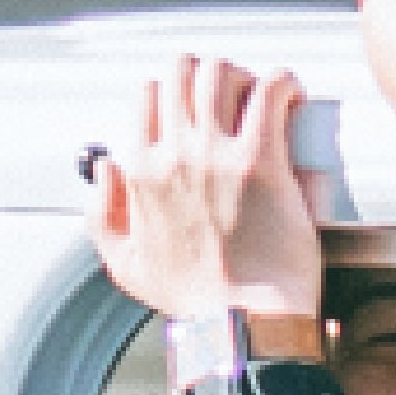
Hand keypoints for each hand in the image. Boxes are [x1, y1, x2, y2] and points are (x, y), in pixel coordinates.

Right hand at [88, 57, 322, 318]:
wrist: (240, 322)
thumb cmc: (195, 299)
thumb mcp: (124, 263)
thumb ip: (103, 214)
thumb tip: (107, 169)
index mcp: (140, 172)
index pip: (150, 94)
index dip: (180, 88)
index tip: (205, 104)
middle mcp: (173, 155)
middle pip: (185, 72)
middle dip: (214, 72)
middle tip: (240, 93)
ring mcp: (216, 155)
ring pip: (223, 74)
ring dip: (247, 74)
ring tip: (268, 93)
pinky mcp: (261, 163)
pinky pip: (268, 95)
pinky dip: (283, 82)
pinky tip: (292, 93)